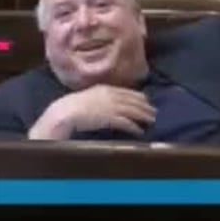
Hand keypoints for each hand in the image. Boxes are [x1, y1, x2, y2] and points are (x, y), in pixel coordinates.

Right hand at [28, 85, 155, 139]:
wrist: (66, 111)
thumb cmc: (73, 105)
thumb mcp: (89, 96)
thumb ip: (101, 97)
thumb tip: (109, 103)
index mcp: (106, 89)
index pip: (128, 92)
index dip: (139, 97)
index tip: (146, 101)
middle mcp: (111, 96)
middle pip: (134, 101)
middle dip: (146, 107)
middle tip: (154, 111)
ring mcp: (111, 107)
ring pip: (134, 111)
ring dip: (144, 116)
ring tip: (152, 121)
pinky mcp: (110, 119)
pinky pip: (126, 123)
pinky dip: (134, 127)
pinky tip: (140, 131)